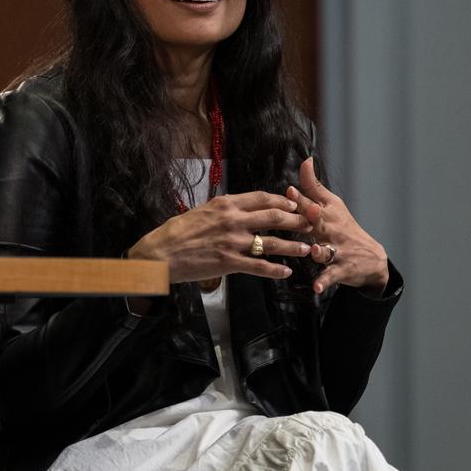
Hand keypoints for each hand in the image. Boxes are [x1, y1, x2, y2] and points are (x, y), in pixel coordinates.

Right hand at [128, 191, 312, 282]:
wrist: (159, 253)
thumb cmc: (176, 232)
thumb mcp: (200, 211)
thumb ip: (223, 209)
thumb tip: (239, 207)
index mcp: (224, 204)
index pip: (262, 198)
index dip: (283, 200)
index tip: (294, 204)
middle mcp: (231, 220)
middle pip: (273, 217)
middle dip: (296, 220)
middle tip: (310, 224)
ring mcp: (232, 242)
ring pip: (271, 242)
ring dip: (292, 246)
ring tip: (306, 249)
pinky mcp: (229, 262)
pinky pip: (258, 266)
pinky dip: (274, 270)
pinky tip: (285, 272)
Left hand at [289, 157, 389, 296]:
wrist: (372, 258)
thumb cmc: (343, 227)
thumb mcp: (332, 205)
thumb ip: (314, 186)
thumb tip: (306, 161)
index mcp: (327, 214)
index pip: (313, 203)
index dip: (302, 197)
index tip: (290, 190)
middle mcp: (332, 230)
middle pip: (320, 223)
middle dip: (312, 218)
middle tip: (307, 213)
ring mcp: (338, 251)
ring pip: (327, 251)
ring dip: (321, 251)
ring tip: (315, 252)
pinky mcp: (341, 270)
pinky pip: (331, 276)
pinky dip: (324, 281)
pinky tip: (316, 287)